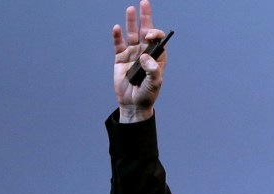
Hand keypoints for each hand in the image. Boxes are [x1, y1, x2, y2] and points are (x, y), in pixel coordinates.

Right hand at [112, 0, 166, 121]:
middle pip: (145, 32)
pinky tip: (116, 28)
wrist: (133, 103)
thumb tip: (144, 56)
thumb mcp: (155, 84)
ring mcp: (132, 54)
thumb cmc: (147, 94)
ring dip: (131, 22)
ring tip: (131, 9)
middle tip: (145, 3)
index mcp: (157, 57)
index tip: (149, 35)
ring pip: (131, 35)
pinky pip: (118, 45)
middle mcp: (145, 53)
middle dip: (145, 17)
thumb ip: (152, 70)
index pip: (157, 40)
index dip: (155, 33)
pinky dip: (117, 37)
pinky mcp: (120, 59)